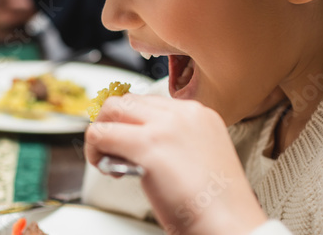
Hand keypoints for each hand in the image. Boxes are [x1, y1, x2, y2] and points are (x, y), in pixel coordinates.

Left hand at [85, 95, 266, 234]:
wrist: (228, 225)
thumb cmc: (215, 204)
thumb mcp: (199, 158)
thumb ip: (172, 142)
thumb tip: (137, 141)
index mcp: (200, 115)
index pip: (150, 101)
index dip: (131, 122)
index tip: (126, 140)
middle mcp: (183, 114)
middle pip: (128, 100)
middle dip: (111, 123)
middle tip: (111, 149)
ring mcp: (165, 127)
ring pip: (112, 110)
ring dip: (101, 133)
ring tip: (107, 160)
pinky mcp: (148, 146)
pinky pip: (101, 135)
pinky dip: (94, 150)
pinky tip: (107, 169)